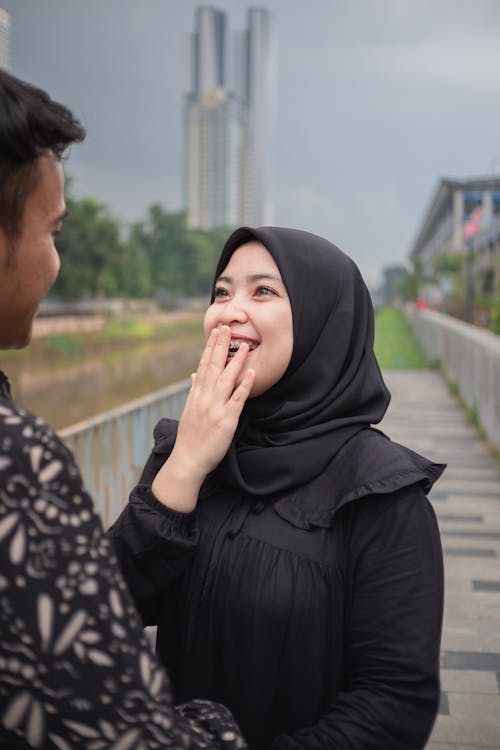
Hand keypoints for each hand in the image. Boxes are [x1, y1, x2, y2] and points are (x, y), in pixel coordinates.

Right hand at [152, 326, 254, 510]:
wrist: (187, 461)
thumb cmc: (190, 438)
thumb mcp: (189, 411)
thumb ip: (194, 391)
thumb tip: (195, 374)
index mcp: (196, 395)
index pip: (203, 366)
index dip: (210, 347)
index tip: (216, 332)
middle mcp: (204, 398)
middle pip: (213, 367)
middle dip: (221, 347)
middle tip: (227, 328)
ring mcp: (215, 409)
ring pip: (226, 380)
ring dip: (236, 361)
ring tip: (245, 346)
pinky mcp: (226, 421)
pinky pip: (237, 400)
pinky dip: (245, 386)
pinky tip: (251, 374)